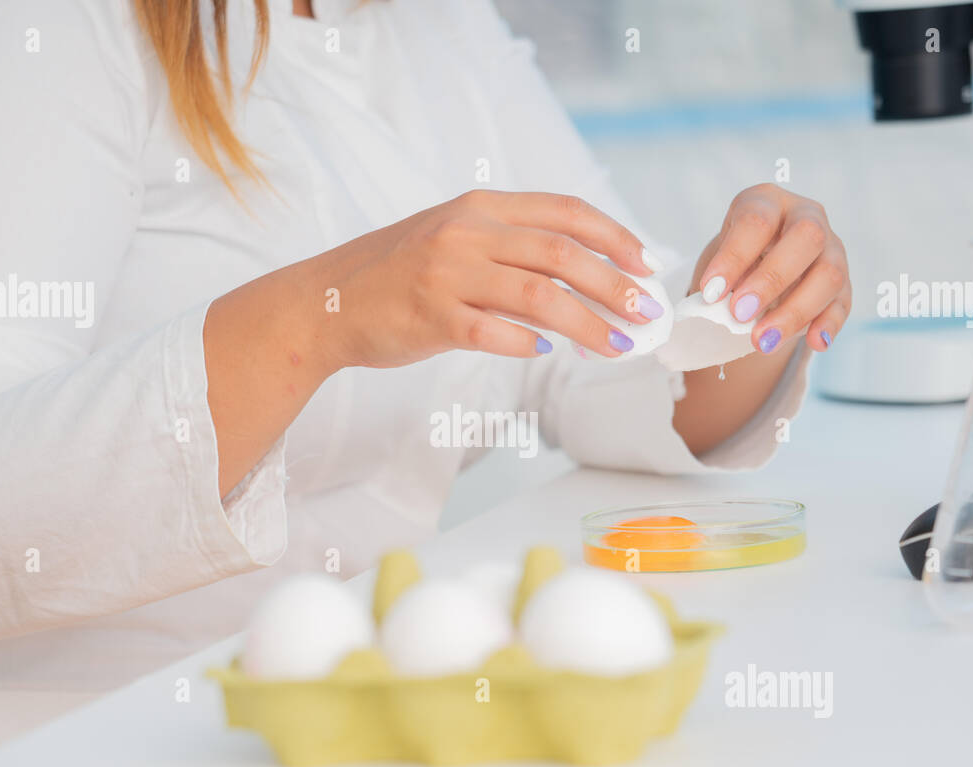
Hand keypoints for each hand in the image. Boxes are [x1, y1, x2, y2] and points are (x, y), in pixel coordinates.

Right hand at [292, 189, 662, 369]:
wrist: (326, 301)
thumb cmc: (396, 274)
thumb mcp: (452, 237)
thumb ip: (508, 246)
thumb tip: (578, 274)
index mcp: (479, 207)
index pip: (564, 212)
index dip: (614, 237)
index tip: (646, 262)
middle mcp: (467, 233)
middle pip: (563, 255)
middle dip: (615, 285)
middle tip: (646, 312)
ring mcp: (448, 274)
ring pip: (540, 296)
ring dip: (588, 323)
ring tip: (618, 345)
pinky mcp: (431, 318)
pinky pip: (494, 333)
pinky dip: (528, 344)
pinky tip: (547, 353)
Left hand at [691, 184, 849, 354]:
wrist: (757, 268)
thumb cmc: (735, 261)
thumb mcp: (721, 259)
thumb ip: (722, 279)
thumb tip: (717, 306)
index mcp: (768, 202)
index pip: (757, 221)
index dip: (733, 257)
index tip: (710, 292)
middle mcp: (806, 217)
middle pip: (806, 237)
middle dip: (771, 279)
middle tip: (740, 314)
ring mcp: (831, 248)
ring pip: (829, 274)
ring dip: (795, 311)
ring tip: (763, 341)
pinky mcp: (843, 283)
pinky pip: (842, 302)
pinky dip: (828, 324)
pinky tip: (814, 342)